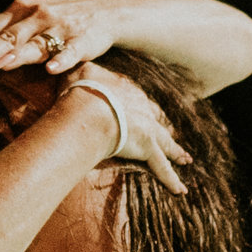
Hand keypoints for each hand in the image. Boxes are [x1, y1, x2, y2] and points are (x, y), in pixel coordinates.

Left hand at [0, 0, 110, 76]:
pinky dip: (62, 59)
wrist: (103, 11)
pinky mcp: (82, 40)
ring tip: (2, 65)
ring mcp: (60, 28)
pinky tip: (52, 69)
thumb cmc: (55, 18)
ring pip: (37, 43)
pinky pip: (71, 51)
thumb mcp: (23, 14)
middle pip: (10, 36)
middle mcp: (37, 17)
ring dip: (20, 54)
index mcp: (19, 12)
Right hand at [64, 61, 190, 195]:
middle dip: (162, 131)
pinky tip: (179, 191)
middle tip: (170, 135)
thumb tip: (66, 61)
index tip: (140, 114)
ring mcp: (148, 130)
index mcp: (126, 92)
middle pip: (155, 122)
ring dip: (175, 152)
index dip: (138, 109)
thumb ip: (76, 70)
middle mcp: (141, 110)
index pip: (135, 102)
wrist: (89, 109)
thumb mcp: (77, 73)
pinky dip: (171, 180)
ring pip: (165, 144)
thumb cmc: (80, 91)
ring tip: (185, 159)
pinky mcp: (148, 149)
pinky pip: (162, 168)